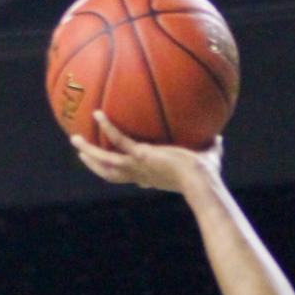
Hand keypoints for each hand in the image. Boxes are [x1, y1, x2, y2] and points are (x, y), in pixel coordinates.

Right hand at [70, 111, 222, 194]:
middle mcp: (140, 174)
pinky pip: (118, 140)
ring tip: (74, 139)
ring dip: (89, 151)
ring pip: (105, 162)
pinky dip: (107, 127)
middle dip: (95, 164)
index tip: (115, 164)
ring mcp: (137, 166)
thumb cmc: (207, 176)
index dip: (122, 171)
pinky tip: (98, 113)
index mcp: (151, 176)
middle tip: (81, 154)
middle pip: (110, 173)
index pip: (132, 175)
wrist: (201, 181)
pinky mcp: (140, 155)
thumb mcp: (209, 158)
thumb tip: (220, 137)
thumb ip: (212, 148)